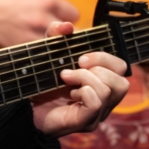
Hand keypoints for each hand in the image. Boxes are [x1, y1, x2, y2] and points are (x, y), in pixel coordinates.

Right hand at [0, 0, 79, 49]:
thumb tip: (58, 10)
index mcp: (47, 1)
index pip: (74, 15)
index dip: (67, 17)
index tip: (62, 19)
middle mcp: (43, 21)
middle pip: (70, 35)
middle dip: (64, 33)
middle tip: (56, 32)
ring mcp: (32, 38)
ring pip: (56, 49)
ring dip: (52, 46)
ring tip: (42, 40)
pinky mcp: (20, 51)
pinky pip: (38, 56)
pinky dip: (37, 54)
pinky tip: (29, 46)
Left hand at [30, 21, 129, 136]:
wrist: (25, 105)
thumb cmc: (42, 82)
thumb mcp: (49, 53)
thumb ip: (56, 35)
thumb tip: (67, 26)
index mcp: (102, 82)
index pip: (121, 68)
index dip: (105, 58)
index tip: (81, 58)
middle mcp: (105, 100)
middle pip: (122, 82)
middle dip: (98, 68)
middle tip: (75, 67)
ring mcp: (97, 114)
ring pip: (109, 91)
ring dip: (86, 78)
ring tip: (67, 79)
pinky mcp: (86, 122)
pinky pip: (96, 103)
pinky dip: (83, 93)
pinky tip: (69, 94)